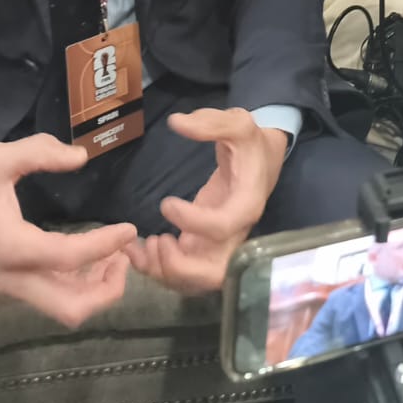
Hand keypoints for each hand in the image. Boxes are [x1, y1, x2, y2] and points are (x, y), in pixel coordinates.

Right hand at [0, 134, 135, 327]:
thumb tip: (79, 157)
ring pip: (64, 310)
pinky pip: (52, 301)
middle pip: (72, 309)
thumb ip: (37, 151)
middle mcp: (16, 281)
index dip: (105, 245)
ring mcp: (13, 294)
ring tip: (112, 258)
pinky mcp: (11, 297)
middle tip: (123, 258)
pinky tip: (87, 263)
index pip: (70, 257)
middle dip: (108, 290)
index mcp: (15, 248)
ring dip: (95, 290)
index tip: (128, 229)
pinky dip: (77, 288)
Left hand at [126, 108, 287, 293]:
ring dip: (164, 272)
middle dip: (179, 267)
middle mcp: (237, 233)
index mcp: (247, 204)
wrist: (264, 158)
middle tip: (157, 241)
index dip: (192, 221)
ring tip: (140, 247)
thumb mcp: (238, 122)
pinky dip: (159, 268)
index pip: (222, 227)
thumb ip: (209, 123)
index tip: (165, 202)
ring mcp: (222, 244)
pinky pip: (185, 270)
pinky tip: (139, 249)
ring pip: (195, 280)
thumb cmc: (251, 142)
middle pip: (213, 273)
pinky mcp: (207, 245)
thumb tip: (176, 122)